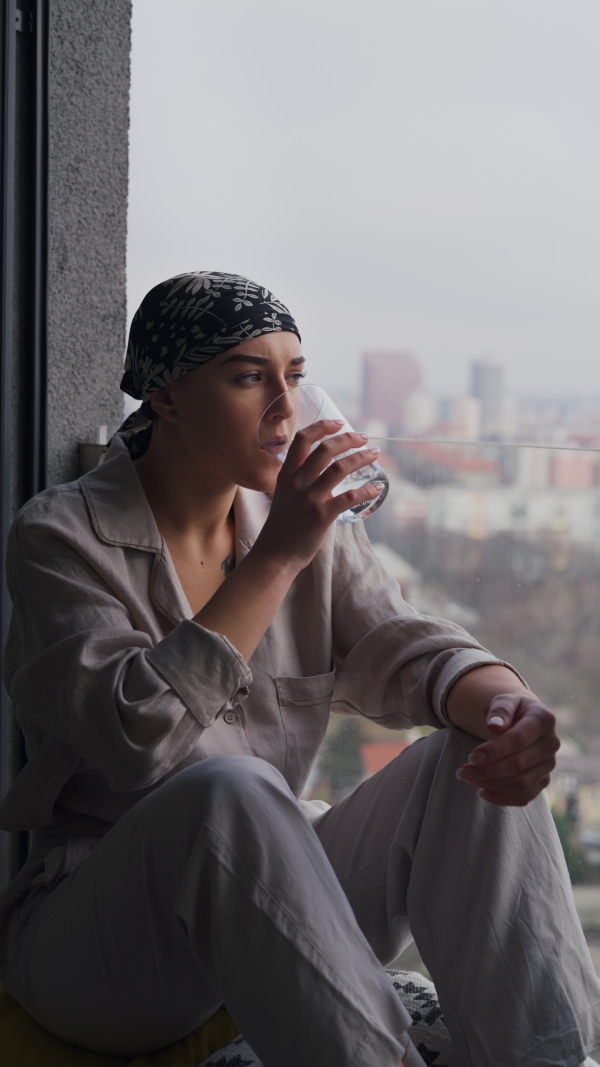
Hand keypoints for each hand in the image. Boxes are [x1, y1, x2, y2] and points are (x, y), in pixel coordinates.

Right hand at [254, 419, 382, 568]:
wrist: (276, 553)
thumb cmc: (283, 524)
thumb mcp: (283, 493)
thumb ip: (299, 477)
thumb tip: (322, 464)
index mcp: (287, 473)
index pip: (303, 439)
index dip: (322, 426)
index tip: (339, 423)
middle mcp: (297, 482)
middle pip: (325, 449)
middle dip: (349, 439)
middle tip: (365, 437)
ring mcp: (310, 498)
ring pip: (339, 468)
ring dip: (361, 458)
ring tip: (375, 454)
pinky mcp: (322, 516)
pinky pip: (349, 497)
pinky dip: (367, 490)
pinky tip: (377, 487)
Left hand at [456, 693, 559, 805]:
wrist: (525, 720)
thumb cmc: (512, 711)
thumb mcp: (505, 701)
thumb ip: (500, 710)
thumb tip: (494, 727)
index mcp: (543, 720)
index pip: (519, 739)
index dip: (495, 750)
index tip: (472, 756)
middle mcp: (551, 744)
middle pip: (519, 764)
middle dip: (488, 770)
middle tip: (463, 771)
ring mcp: (549, 764)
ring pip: (522, 783)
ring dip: (493, 785)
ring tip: (470, 779)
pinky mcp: (543, 780)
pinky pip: (525, 796)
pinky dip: (503, 798)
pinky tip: (483, 793)